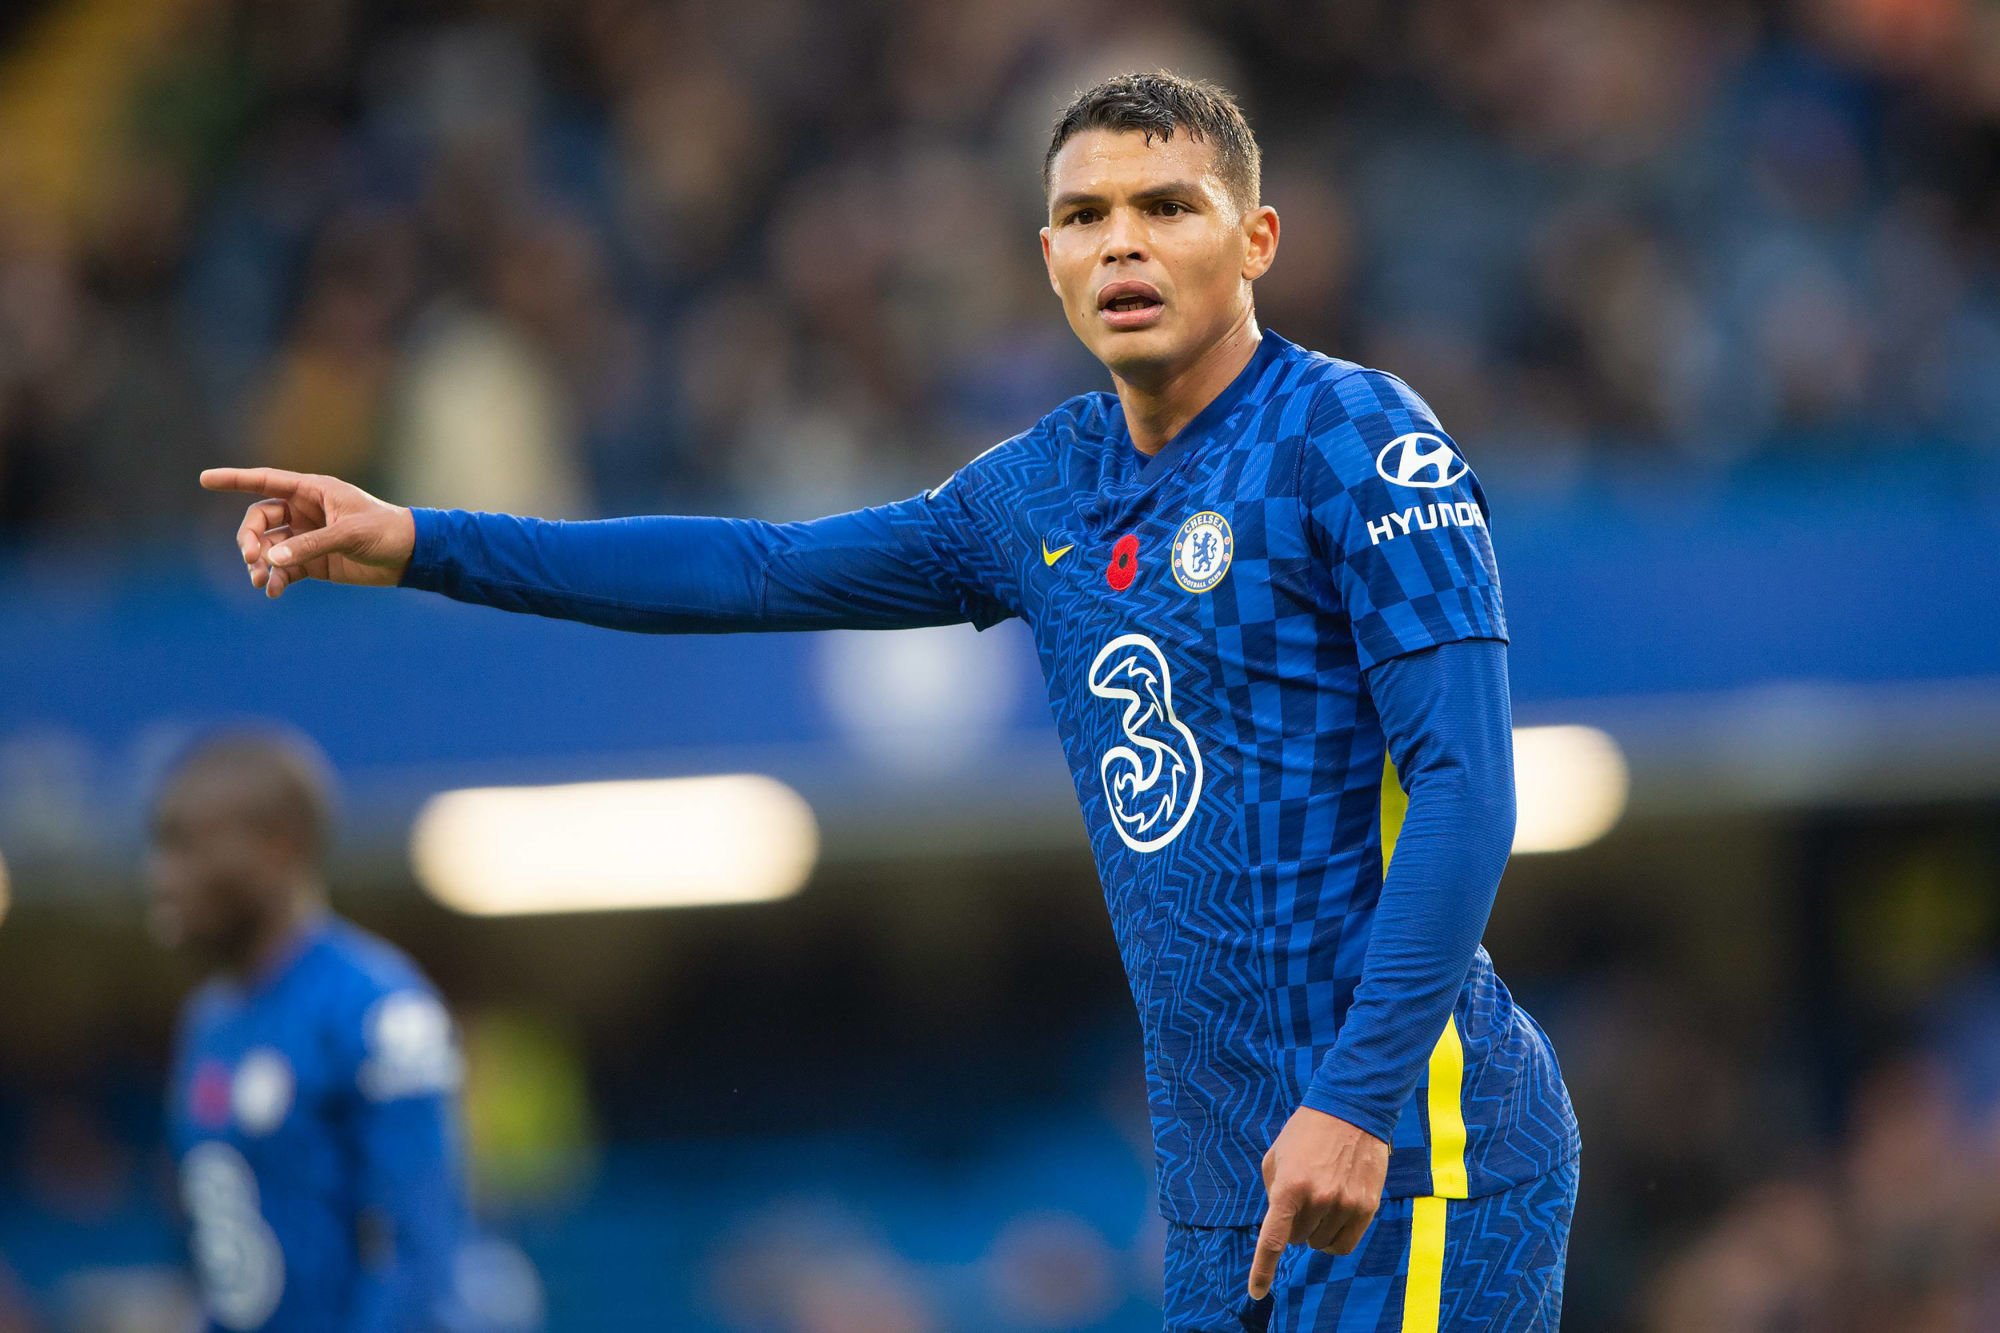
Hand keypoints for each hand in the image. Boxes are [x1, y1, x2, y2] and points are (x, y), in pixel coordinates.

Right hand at [200, 468, 415, 598]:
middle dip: (249, 538)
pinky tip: (273, 591)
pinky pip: (284, 569)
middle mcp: (304, 511)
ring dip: (259, 563)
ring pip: (268, 547)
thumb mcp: (348, 534)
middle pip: (259, 520)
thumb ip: (309, 545)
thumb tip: (271, 560)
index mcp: (312, 491)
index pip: (265, 481)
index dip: (234, 480)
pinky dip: (276, 580)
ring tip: (261, 580)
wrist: (410, 555)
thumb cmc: (384, 531)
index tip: (204, 479)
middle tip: (251, 558)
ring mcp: (306, 536)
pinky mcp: (313, 561)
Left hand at [1248, 1106, 1388, 1298]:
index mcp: (1289, 1187)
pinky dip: (1335, 1238)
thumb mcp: (1276, 1156)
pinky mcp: (1367, 1207)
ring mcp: (1344, 1205)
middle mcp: (1317, 1200)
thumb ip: (1273, 1193)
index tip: (1257, 1292)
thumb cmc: (1306, 1132)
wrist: (1352, 1110)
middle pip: (1299, 1239)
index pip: (1273, 1240)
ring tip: (1322, 1197)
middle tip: (1303, 1196)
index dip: (1263, 1270)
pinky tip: (1335, 1216)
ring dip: (1316, 1230)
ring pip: (1321, 1244)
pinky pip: (1345, 1244)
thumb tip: (1280, 1225)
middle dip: (1296, 1225)